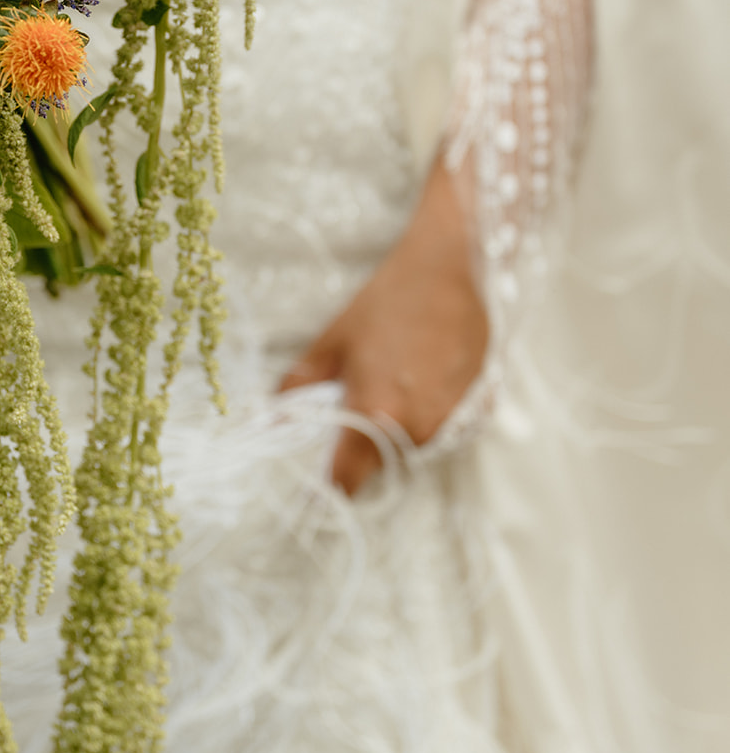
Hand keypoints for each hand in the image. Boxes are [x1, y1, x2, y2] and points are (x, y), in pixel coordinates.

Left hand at [279, 160, 488, 494]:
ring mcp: (454, 422)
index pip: (347, 481)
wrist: (453, 269)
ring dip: (398, 430)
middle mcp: (418, 430)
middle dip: (364, 445)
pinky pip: (444, 430)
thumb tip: (272, 419)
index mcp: (376, 415)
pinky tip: (425, 376)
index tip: (319, 474)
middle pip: (381, 465)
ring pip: (413, 448)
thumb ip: (298, 387)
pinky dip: (429, 415)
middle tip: (358, 401)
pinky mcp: (480, 411)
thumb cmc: (387, 301)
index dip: (329, 482)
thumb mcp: (332, 341)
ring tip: (395, 379)